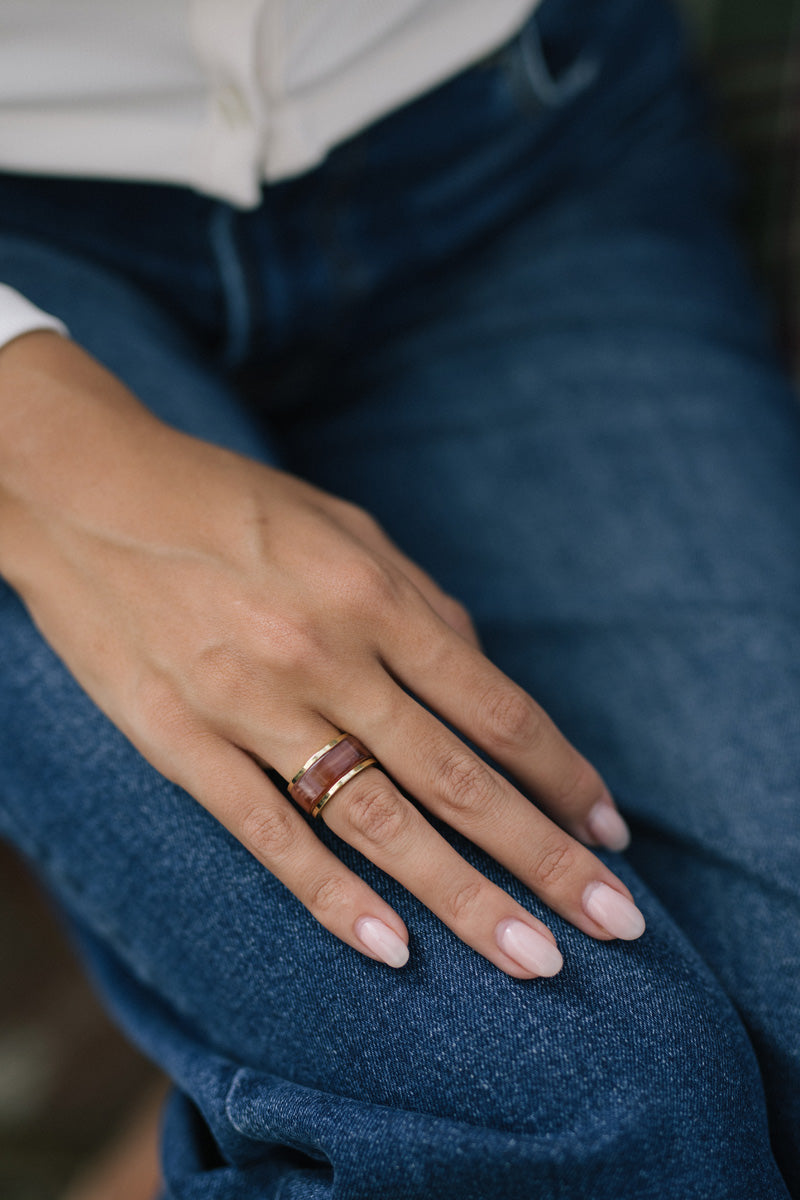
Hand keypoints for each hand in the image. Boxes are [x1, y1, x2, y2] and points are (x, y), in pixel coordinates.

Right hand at [0, 332, 644, 976]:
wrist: (89, 493)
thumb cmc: (234, 507)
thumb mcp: (347, 527)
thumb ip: (423, 604)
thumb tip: (487, 684)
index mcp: (373, 594)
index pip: (494, 707)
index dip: (561, 775)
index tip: (609, 833)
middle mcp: (325, 654)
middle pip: (457, 778)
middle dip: (545, 858)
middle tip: (615, 924)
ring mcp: (252, 706)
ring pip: (378, 820)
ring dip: (464, 897)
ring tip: (534, 959)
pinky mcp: (184, 743)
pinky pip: (268, 834)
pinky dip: (331, 896)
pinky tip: (391, 948)